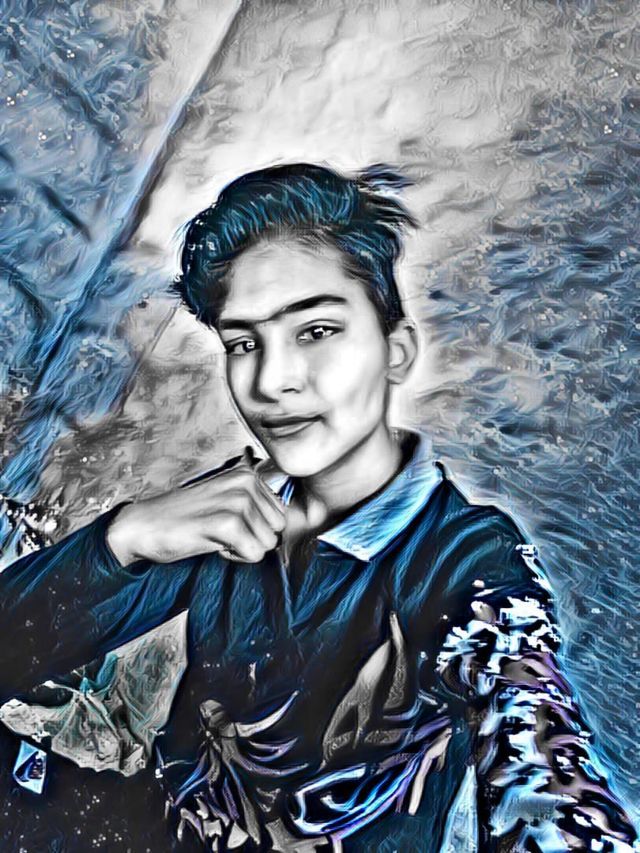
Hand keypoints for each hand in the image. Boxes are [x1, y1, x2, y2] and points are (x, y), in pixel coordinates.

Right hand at [106, 449, 285, 566]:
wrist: (143, 526)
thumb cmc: (184, 518)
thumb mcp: (225, 500)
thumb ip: (254, 505)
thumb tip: (286, 524)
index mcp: (248, 475)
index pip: (280, 515)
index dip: (255, 528)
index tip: (227, 524)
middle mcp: (247, 482)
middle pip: (276, 530)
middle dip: (252, 539)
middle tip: (221, 532)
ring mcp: (238, 500)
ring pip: (267, 544)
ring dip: (241, 548)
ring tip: (214, 535)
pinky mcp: (228, 522)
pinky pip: (253, 554)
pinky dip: (233, 557)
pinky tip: (211, 543)